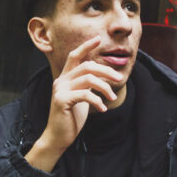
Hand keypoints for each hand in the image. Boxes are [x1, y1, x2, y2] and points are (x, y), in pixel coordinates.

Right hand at [25, 37, 125, 171]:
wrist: (58, 138)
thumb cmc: (71, 119)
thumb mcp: (81, 98)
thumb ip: (87, 86)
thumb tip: (104, 76)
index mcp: (65, 78)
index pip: (75, 56)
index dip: (86, 46)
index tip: (98, 39)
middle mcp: (61, 81)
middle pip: (87, 66)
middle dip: (106, 70)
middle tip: (119, 79)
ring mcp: (60, 90)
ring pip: (88, 79)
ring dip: (105, 87)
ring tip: (112, 97)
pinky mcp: (62, 101)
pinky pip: (85, 95)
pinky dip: (97, 101)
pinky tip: (103, 109)